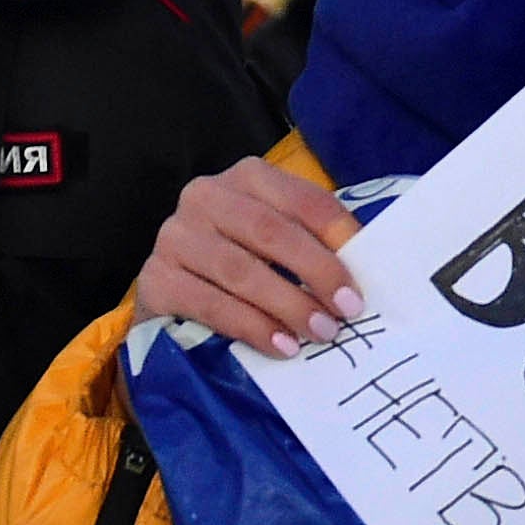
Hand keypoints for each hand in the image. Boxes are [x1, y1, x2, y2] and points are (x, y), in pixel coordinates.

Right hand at [133, 155, 363, 359]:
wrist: (174, 297)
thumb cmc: (243, 265)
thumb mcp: (279, 244)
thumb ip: (315, 245)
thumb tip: (369, 268)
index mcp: (246, 178)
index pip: (300, 199)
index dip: (335, 235)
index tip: (362, 276)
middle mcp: (205, 197)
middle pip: (269, 231)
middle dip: (316, 272)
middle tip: (348, 310)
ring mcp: (175, 236)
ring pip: (240, 270)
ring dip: (288, 304)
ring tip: (321, 332)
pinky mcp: (155, 279)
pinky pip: (210, 304)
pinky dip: (251, 327)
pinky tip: (281, 346)